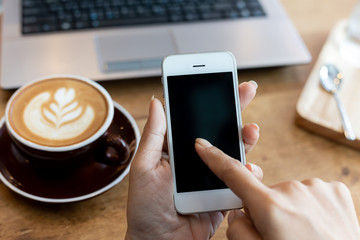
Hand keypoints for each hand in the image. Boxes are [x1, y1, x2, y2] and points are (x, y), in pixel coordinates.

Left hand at [125, 81, 260, 239]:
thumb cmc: (145, 209)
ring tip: (250, 130)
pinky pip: (240, 180)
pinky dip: (248, 173)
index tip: (218, 80)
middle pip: (218, 129)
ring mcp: (212, 176)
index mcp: (176, 150)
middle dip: (233, 108)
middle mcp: (196, 159)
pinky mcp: (223, 194)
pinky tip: (249, 168)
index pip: (194, 119)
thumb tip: (156, 101)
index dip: (207, 100)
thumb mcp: (144, 167)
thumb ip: (154, 135)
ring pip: (233, 152)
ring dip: (245, 139)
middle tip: (247, 90)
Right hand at [195, 139, 359, 239]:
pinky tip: (318, 225)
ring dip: (290, 209)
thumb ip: (238, 229)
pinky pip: (310, 193)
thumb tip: (239, 211)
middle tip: (281, 235)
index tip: (203, 145)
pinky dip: (310, 207)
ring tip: (303, 234)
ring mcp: (316, 187)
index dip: (215, 158)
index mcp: (270, 207)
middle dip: (266, 210)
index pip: (233, 175)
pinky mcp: (335, 190)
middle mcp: (292, 190)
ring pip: (288, 194)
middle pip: (264, 194)